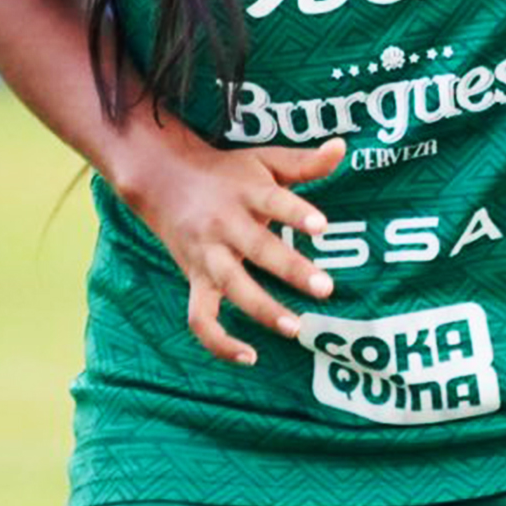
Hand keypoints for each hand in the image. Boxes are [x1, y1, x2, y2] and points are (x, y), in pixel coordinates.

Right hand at [112, 131, 344, 365]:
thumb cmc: (227, 173)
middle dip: (290, 269)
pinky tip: (249, 357)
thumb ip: (305, 162)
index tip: (322, 226)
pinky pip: (201, 318)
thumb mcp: (265, 160)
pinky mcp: (195, 280)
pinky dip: (219, 342)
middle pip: (258, 249)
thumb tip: (342, 147)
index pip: (275, 202)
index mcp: (247, 194)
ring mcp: (208, 257)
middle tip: (326, 288)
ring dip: (262, 310)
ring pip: (232, 287)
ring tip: (295, 329)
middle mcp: (226, 226)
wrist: (163, 180)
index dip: (297, 214)